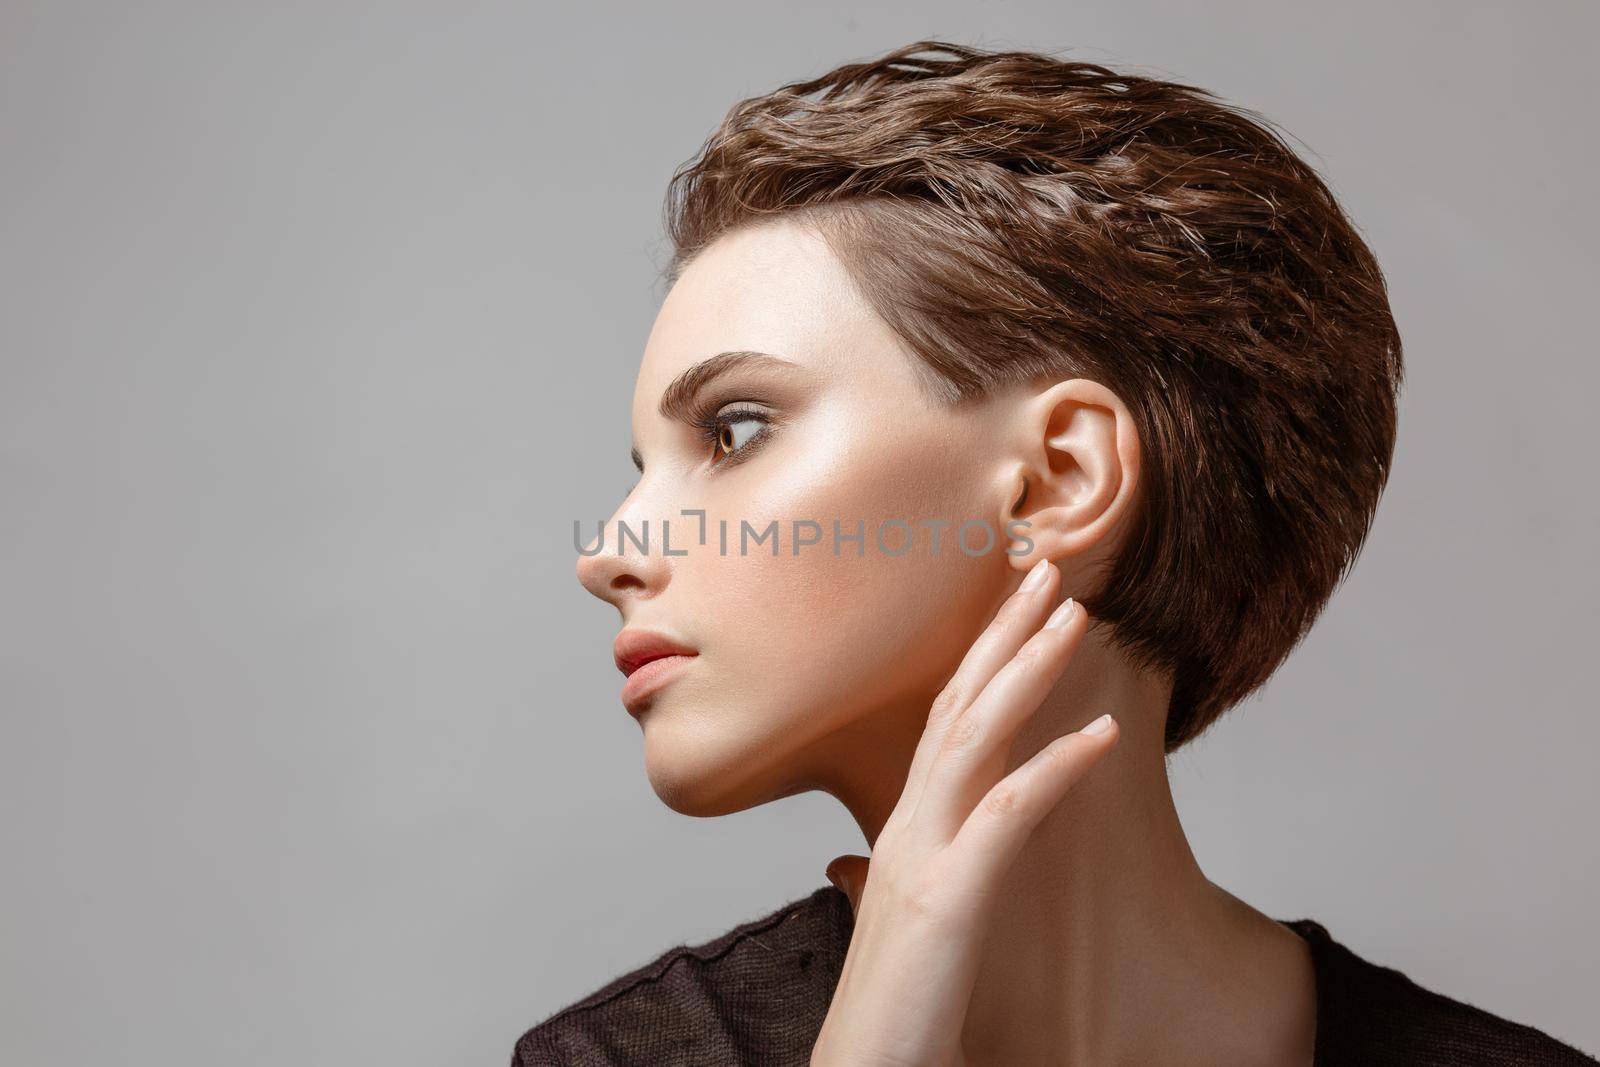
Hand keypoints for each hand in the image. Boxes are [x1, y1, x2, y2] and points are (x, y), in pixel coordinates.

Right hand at [811, 558, 1119, 1066]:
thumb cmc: (889, 1009)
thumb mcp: (894, 929)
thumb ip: (883, 882)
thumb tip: (855, 861)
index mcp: (906, 830)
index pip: (946, 723)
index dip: (982, 660)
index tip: (1018, 607)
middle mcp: (908, 827)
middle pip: (958, 706)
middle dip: (1004, 632)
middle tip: (1047, 569)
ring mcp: (923, 857)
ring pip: (975, 737)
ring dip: (1027, 670)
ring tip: (1074, 616)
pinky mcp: (946, 898)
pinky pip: (1005, 814)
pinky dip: (1054, 767)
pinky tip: (1100, 735)